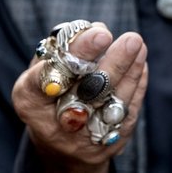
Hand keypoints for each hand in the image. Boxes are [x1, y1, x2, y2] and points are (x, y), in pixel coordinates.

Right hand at [11, 23, 147, 172]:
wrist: (61, 143)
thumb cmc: (51, 93)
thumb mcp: (45, 70)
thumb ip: (65, 49)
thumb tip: (98, 29)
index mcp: (31, 101)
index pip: (48, 77)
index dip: (76, 55)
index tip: (102, 33)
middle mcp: (57, 123)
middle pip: (89, 90)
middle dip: (114, 62)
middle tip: (131, 39)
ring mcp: (86, 136)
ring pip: (114, 98)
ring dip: (131, 68)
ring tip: (138, 44)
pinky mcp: (110, 140)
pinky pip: (128, 108)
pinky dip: (136, 82)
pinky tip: (140, 61)